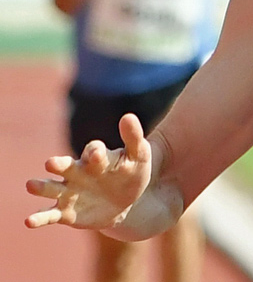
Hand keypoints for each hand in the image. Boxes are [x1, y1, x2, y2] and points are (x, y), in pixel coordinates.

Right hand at [25, 114, 151, 230]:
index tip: (98, 154)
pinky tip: (29, 221)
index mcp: (96, 157)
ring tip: (31, 185)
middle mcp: (77, 172)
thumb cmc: (132, 173)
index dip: (95, 152)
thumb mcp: (138, 156)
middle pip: (65, 165)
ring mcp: (69, 192)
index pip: (93, 151)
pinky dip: (39, 218)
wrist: (127, 203)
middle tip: (51, 163)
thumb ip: (134, 138)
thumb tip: (128, 117)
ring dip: (41, 186)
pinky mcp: (65, 213)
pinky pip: (50, 215)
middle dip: (59, 164)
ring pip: (51, 188)